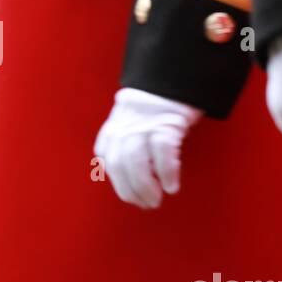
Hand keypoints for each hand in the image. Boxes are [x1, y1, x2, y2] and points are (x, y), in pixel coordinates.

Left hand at [94, 88, 202, 208]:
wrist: (173, 76)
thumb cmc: (155, 106)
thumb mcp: (131, 122)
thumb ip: (126, 144)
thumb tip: (133, 177)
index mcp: (113, 128)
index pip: (107, 160)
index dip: (119, 183)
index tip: (132, 197)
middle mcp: (123, 127)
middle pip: (120, 166)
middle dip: (131, 191)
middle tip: (146, 205)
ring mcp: (143, 125)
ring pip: (136, 163)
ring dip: (145, 187)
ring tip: (156, 200)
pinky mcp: (165, 124)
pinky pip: (162, 154)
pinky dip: (166, 173)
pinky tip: (172, 186)